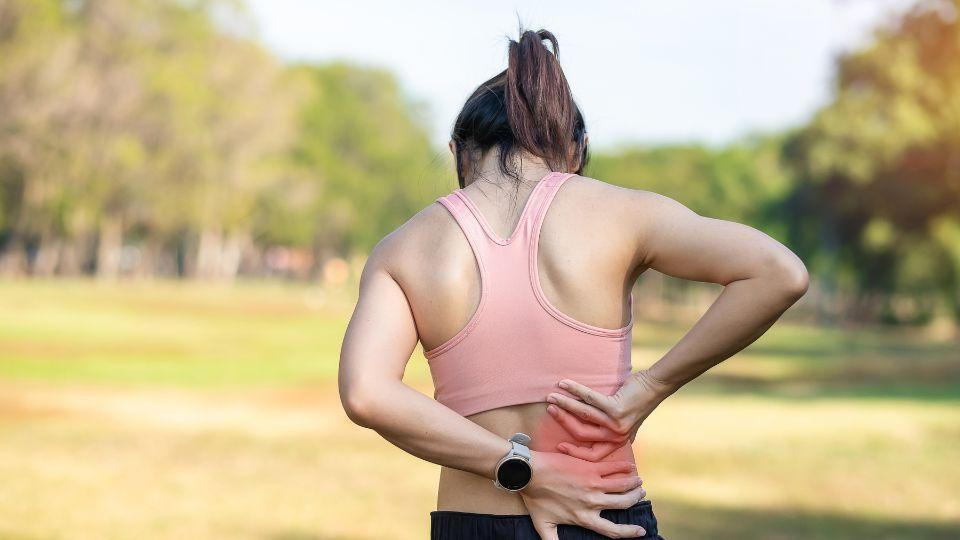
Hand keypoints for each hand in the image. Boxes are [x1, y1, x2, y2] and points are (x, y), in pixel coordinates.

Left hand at [520, 450, 646, 539]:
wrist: (529, 473)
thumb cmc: (535, 499)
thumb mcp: (543, 526)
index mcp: (583, 518)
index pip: (612, 530)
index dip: (629, 532)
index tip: (641, 531)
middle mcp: (591, 502)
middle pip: (622, 503)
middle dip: (635, 499)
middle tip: (640, 494)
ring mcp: (592, 484)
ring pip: (622, 485)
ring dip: (633, 483)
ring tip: (639, 482)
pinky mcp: (589, 468)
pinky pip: (613, 468)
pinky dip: (625, 468)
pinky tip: (631, 468)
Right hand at [545, 370, 675, 460]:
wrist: (654, 387)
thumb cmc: (635, 402)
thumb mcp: (623, 423)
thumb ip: (610, 431)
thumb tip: (589, 437)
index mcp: (616, 442)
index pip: (592, 455)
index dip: (574, 452)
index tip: (559, 446)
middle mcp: (616, 436)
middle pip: (582, 434)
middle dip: (563, 421)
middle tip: (549, 409)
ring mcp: (616, 423)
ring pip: (583, 415)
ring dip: (565, 404)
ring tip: (551, 396)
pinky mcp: (616, 408)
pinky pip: (589, 399)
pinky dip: (575, 390)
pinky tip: (564, 384)